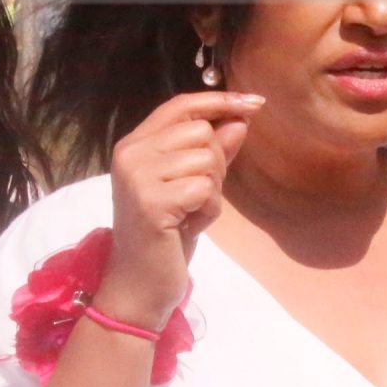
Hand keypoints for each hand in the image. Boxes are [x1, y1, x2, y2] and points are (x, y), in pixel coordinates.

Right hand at [96, 91, 261, 326]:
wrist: (139, 285)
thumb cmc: (166, 236)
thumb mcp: (193, 187)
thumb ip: (213, 152)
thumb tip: (240, 120)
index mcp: (135, 144)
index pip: (182, 105)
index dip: (220, 101)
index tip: (255, 103)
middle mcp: (130, 153)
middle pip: (201, 132)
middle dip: (215, 164)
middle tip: (197, 197)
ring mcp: (137, 176)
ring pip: (206, 159)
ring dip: (211, 191)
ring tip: (190, 214)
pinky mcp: (150, 201)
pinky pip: (205, 189)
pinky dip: (208, 210)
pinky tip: (188, 226)